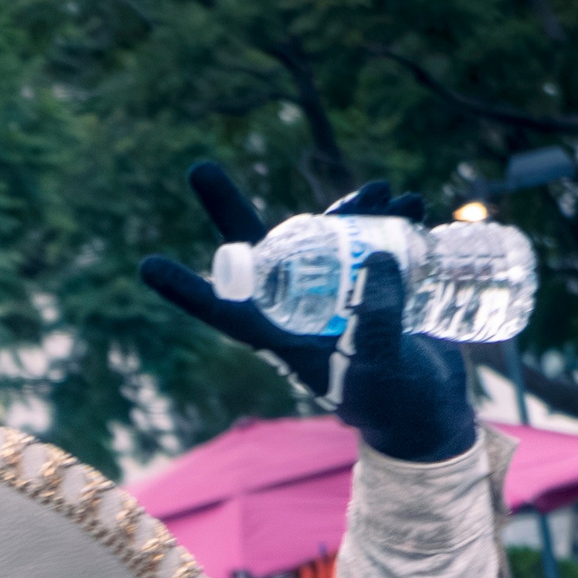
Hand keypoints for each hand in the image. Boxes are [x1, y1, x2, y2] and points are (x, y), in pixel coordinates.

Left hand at [140, 164, 476, 463]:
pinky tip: (409, 204)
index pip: (225, 312)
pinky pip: (365, 239)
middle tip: (197, 167)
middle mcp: (297, 312)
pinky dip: (385, 217)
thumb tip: (374, 257)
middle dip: (228, 207)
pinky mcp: (369, 285)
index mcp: (282, 341)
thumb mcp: (382, 369)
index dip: (187, 290)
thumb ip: (376, 323)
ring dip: (348, 208)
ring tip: (388, 191)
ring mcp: (332, 295)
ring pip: (320, 237)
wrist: (431, 410)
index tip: (147, 266)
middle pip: (257, 253)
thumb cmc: (396, 404)